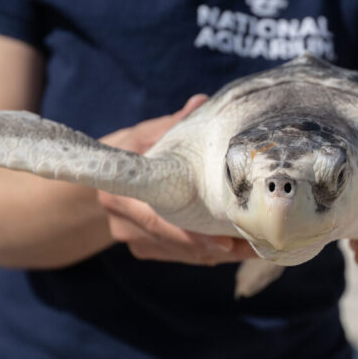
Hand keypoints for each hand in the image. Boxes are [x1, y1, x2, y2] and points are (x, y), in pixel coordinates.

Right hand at [97, 95, 254, 264]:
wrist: (103, 176)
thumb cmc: (128, 150)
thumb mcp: (144, 135)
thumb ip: (171, 124)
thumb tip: (201, 103)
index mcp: (121, 195)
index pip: (159, 222)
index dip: (192, 236)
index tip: (225, 243)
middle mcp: (123, 224)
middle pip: (177, 244)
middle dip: (218, 248)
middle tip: (254, 245)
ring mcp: (133, 240)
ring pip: (182, 254)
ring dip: (218, 253)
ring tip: (254, 247)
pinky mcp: (145, 249)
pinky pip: (181, 256)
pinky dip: (207, 252)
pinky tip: (235, 246)